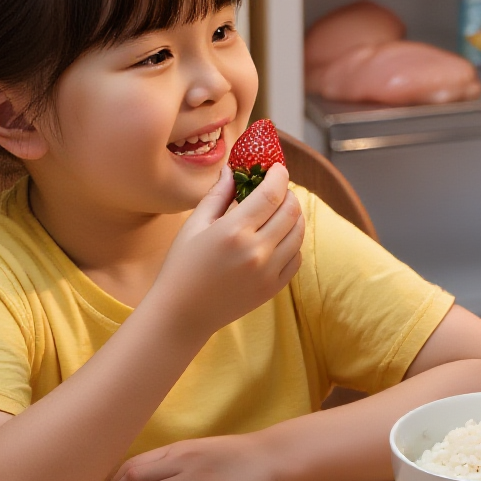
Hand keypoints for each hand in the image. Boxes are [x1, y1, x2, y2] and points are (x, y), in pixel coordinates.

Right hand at [143, 164, 304, 341]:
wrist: (183, 313)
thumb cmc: (182, 266)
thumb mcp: (194, 225)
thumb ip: (218, 195)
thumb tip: (232, 169)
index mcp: (234, 231)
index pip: (271, 194)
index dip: (279, 176)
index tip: (277, 168)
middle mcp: (256, 251)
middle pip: (291, 211)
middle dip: (289, 194)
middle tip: (278, 189)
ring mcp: (268, 272)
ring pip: (298, 234)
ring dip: (295, 216)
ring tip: (281, 210)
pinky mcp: (273, 288)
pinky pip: (296, 258)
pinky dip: (293, 243)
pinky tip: (279, 237)